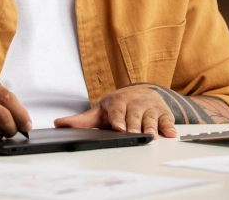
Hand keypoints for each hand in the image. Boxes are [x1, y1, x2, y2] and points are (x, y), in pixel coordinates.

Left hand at [53, 85, 177, 138]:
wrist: (142, 93)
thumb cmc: (118, 106)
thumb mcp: (100, 111)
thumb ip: (81, 120)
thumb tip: (58, 124)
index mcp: (117, 102)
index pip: (117, 111)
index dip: (118, 119)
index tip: (118, 127)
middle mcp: (134, 103)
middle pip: (134, 116)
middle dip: (134, 125)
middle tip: (134, 134)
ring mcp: (149, 107)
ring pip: (150, 118)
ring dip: (151, 126)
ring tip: (151, 135)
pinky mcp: (163, 113)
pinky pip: (167, 120)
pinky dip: (169, 126)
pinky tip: (170, 133)